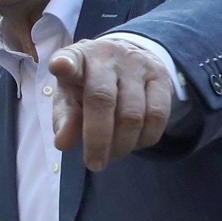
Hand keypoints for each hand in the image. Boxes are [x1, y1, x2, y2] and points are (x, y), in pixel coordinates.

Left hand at [50, 37, 173, 170]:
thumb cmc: (88, 83)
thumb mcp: (70, 97)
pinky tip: (133, 145)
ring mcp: (137, 64)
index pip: (70, 58)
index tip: (60, 67)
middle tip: (94, 164)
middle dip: (98, 139)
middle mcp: (107, 56)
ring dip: (122, 144)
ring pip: (133, 113)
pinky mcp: (161, 77)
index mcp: (77, 58)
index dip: (65, 64)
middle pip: (102, 99)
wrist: (126, 59)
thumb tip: (63, 144)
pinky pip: (157, 116)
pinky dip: (145, 138)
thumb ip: (65, 119)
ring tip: (112, 156)